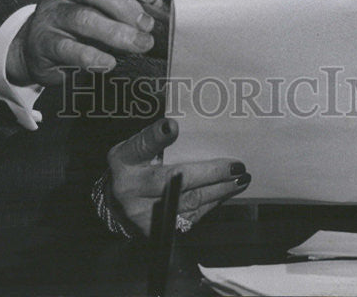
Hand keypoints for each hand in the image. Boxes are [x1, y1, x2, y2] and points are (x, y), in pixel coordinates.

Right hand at [7, 0, 166, 85]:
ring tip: (139, 44)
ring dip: (116, 32)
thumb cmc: (81, 17)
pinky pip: (68, 48)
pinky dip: (92, 56)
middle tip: (147, 25)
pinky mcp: (43, 43)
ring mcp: (51, 14)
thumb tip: (160, 10)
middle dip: (125, 5)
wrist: (37, 44)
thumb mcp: (100, 1)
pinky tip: (110, 62)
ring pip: (83, 18)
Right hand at [107, 117, 250, 235]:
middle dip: (209, 173)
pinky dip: (210, 204)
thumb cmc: (133, 168)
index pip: (141, 145)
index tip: (172, 126)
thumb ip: (155, 138)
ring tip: (239, 180)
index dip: (157, 136)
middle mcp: (130, 188)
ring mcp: (142, 214)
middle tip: (235, 166)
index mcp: (124, 159)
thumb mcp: (136, 147)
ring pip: (188, 202)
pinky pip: (189, 217)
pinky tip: (225, 193)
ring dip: (218, 191)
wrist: (117, 204)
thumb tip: (177, 126)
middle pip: (173, 180)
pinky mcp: (155, 231)